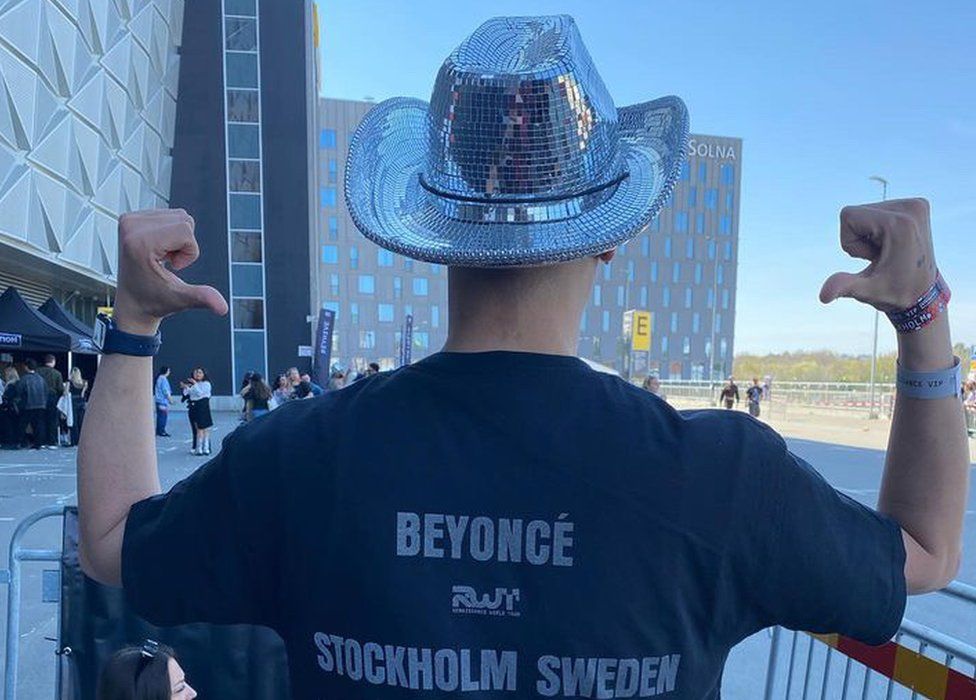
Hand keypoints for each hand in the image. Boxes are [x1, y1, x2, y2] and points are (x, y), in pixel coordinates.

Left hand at [112, 209, 227, 334]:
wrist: (131, 303)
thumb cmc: (153, 301)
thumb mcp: (180, 299)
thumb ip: (202, 297)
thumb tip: (223, 308)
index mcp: (139, 243)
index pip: (185, 231)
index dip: (189, 252)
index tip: (174, 267)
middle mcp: (131, 227)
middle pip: (184, 219)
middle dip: (185, 244)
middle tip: (168, 262)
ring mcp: (129, 220)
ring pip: (179, 215)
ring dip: (178, 238)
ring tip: (162, 256)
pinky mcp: (131, 218)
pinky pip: (168, 215)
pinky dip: (171, 233)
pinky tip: (158, 249)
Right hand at [820, 198, 936, 311]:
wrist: (925, 295)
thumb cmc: (896, 294)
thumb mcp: (868, 291)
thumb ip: (845, 286)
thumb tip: (822, 296)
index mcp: (900, 223)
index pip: (848, 215)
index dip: (851, 241)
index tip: (874, 258)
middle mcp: (912, 207)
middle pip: (855, 212)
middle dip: (859, 238)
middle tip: (881, 257)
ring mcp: (917, 204)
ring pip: (865, 211)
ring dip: (868, 234)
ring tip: (888, 253)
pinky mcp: (917, 205)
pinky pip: (878, 211)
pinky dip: (878, 229)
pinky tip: (893, 245)